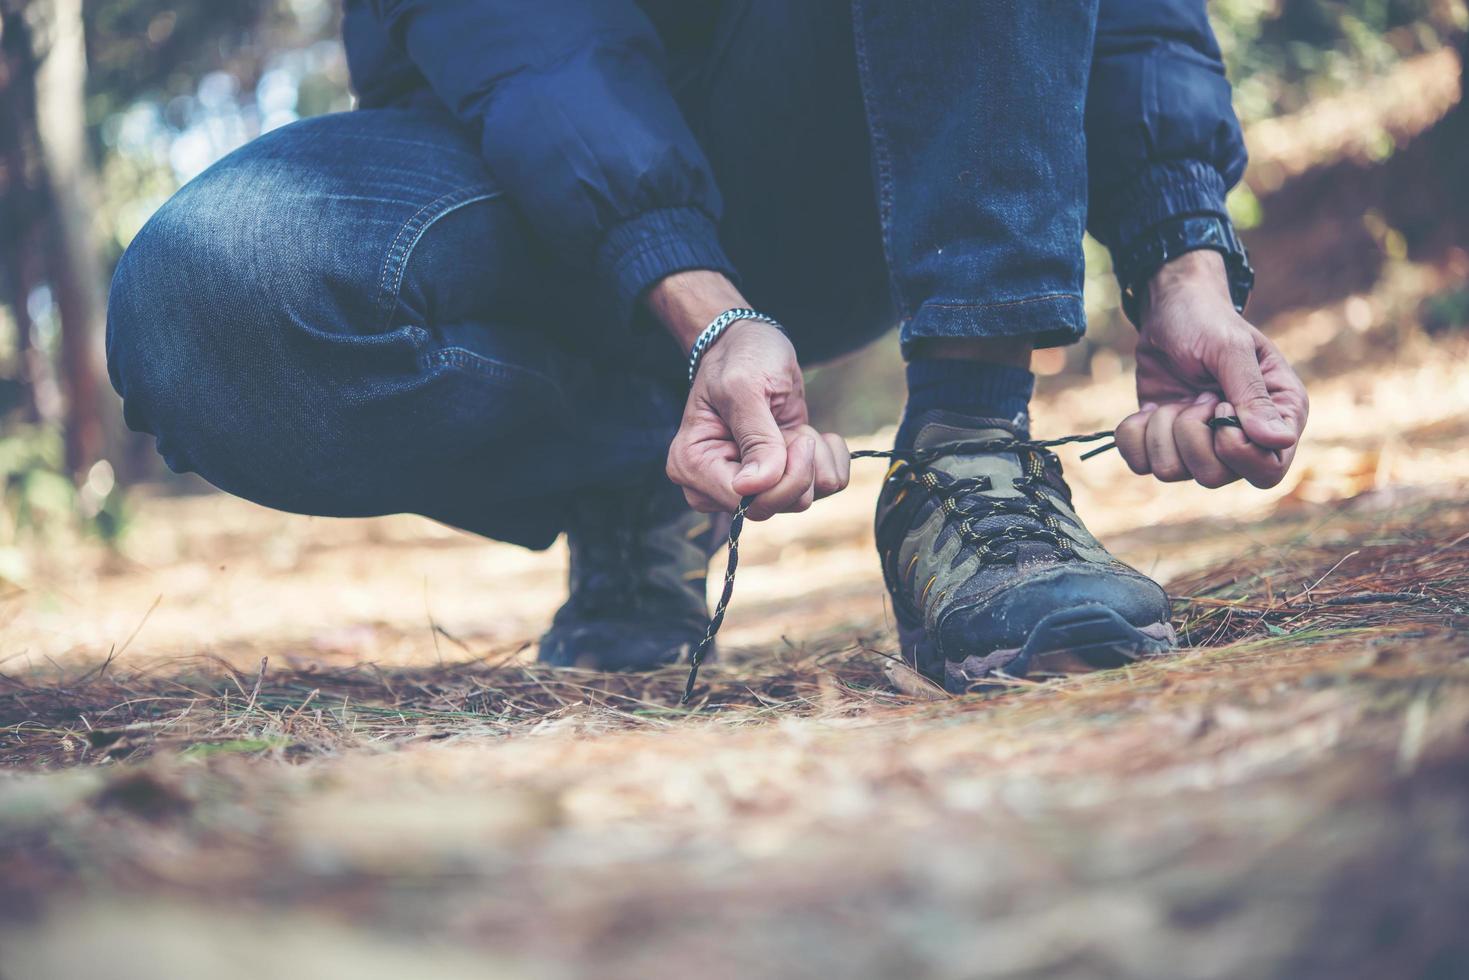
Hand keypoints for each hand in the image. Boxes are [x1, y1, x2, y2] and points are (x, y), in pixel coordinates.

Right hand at [649, 272, 849, 519]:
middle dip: (798, 470)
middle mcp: (714, 484)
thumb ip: (755, 438)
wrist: (752, 344)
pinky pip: (819, 491)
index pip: (742, 501)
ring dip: (814, 463)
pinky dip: (828, 462)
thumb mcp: (745, 387)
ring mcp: (748, 485)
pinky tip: (815, 435)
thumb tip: (754, 487)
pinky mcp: (778, 478)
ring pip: (799, 502)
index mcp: (692, 465)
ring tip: (801, 429)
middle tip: (800, 434)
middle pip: (769, 508)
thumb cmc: (740, 357)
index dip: (779, 480)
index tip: (798, 441)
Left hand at [1116, 250, 1307, 488]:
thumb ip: (1252, 394)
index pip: (1268, 471)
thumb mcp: (1231, 349)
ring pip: (1171, 473)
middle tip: (1196, 396)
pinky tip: (1149, 408)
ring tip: (1175, 399)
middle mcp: (1243, 440)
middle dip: (1191, 434)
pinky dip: (1136, 434)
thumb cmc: (1208, 322)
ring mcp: (1200, 446)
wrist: (1167, 313)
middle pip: (1214, 477)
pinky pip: (1140, 464)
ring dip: (1162, 430)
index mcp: (1278, 418)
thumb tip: (1278, 441)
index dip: (1235, 448)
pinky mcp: (1164, 443)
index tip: (1219, 405)